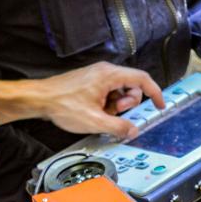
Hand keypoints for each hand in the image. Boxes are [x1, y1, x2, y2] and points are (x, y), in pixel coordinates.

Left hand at [33, 62, 163, 138]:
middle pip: (131, 86)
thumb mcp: (94, 121)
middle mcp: (105, 71)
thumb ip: (118, 126)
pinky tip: (94, 111)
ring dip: (115, 105)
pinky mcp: (90, 81)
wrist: (40, 99)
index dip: (155, 93)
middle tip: (114, 114)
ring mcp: (97, 75)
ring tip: (100, 114)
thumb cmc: (62, 104)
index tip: (160, 105)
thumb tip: (133, 130)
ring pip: (119, 90)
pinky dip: (107, 103)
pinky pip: (108, 91)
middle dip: (128, 104)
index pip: (142, 79)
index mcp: (109, 75)